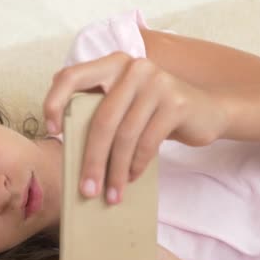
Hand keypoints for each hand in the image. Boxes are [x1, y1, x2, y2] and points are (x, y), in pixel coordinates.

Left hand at [43, 52, 228, 202]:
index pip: (72, 76)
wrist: (207, 111)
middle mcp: (133, 68)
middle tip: (87, 190)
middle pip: (101, 119)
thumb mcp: (126, 105)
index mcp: (112, 64)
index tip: (52, 132)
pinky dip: (136, 165)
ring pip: (124, 136)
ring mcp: (157, 82)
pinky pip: (147, 142)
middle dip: (91, 160)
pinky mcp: (176, 102)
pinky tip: (131, 178)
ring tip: (111, 194)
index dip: (55, 102)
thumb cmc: (155, 113)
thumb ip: (100, 111)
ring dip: (115, 171)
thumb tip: (67, 148)